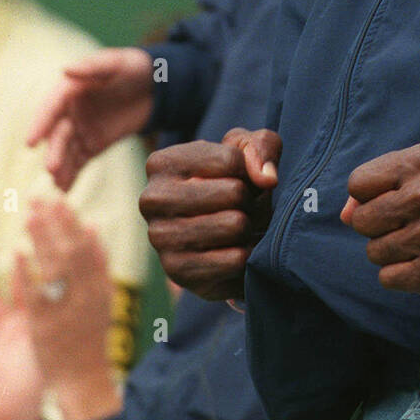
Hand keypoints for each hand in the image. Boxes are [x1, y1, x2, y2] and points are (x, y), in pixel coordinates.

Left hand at [18, 199, 118, 419]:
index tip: (59, 198)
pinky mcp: (45, 325)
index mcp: (100, 284)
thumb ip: (98, 263)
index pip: (86, 245)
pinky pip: (35, 295)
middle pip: (70, 250)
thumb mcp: (102, 296)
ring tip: (28, 215)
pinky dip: (26, 273)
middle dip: (54, 222)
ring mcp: (66, 309)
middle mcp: (85, 293)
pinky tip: (16, 254)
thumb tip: (93, 226)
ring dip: (42, 239)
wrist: (83, 379)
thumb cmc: (90, 335)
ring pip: (55, 267)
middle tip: (39, 197)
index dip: (71, 220)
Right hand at [27, 47, 154, 190]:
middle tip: (51, 169)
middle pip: (58, 134)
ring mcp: (80, 130)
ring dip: (61, 168)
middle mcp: (69, 112)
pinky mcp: (93, 145)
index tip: (30, 143)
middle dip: (54, 152)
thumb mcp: (115, 63)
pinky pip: (80, 162)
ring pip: (66, 152)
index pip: (50, 108)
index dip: (39, 124)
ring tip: (58, 184)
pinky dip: (73, 175)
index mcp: (69, 90)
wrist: (154, 85)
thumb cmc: (132, 67)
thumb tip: (65, 70)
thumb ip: (92, 67)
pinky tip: (65, 190)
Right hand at [140, 128, 281, 300]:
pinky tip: (235, 249)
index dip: (249, 171)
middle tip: (243, 205)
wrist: (220, 237)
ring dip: (249, 226)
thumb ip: (262, 146)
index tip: (240, 178)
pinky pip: (236, 259)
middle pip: (234, 192)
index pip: (230, 160)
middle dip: (250, 200)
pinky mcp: (178, 272)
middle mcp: (152, 199)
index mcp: (162, 163)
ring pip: (236, 225)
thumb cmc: (233, 182)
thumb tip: (267, 179)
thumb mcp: (249, 151)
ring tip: (239, 225)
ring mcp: (161, 238)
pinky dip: (247, 254)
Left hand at [342, 144, 419, 299]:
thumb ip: (387, 182)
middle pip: (361, 220)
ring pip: (373, 251)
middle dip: (377, 227)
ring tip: (419, 245)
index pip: (359, 183)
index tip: (389, 201)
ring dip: (391, 253)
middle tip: (406, 226)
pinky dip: (401, 275)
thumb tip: (343, 213)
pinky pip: (388, 277)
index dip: (368, 197)